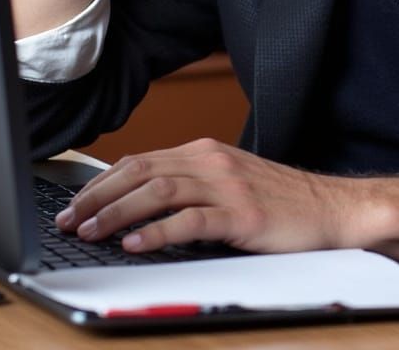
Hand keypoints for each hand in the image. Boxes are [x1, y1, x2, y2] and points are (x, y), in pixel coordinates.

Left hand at [54, 139, 353, 254]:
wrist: (329, 208)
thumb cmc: (279, 201)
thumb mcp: (229, 183)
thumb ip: (190, 186)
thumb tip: (136, 206)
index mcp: (205, 152)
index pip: (140, 161)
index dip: (100, 182)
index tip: (74, 204)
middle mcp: (212, 161)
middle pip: (141, 171)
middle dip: (98, 196)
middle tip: (69, 220)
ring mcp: (227, 186)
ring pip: (158, 191)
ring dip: (117, 213)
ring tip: (90, 232)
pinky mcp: (242, 213)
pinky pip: (190, 220)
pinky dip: (157, 232)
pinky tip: (134, 245)